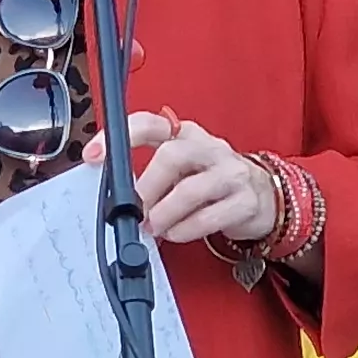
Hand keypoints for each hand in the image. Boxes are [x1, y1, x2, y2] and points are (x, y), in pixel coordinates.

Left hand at [104, 111, 282, 244]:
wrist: (263, 196)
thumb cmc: (211, 182)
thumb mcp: (181, 170)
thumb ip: (150, 178)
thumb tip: (114, 201)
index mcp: (185, 135)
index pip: (149, 123)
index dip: (120, 137)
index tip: (94, 155)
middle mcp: (208, 147)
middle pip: (172, 155)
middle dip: (147, 187)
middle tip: (134, 210)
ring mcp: (230, 172)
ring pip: (191, 189)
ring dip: (164, 213)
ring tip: (154, 228)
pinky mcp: (245, 201)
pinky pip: (211, 215)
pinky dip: (186, 229)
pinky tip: (176, 234)